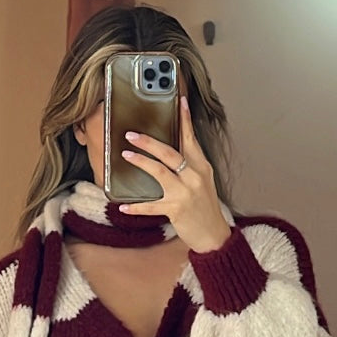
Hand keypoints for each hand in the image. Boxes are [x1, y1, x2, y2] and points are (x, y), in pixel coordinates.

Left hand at [119, 96, 231, 253]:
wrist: (213, 235)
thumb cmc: (205, 207)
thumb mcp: (203, 182)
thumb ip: (190, 165)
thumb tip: (172, 150)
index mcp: (202, 167)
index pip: (191, 139)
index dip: (184, 120)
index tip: (179, 101)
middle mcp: (195, 177)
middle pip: (170, 153)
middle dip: (149, 142)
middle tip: (132, 134)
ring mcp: (185, 193)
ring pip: (160, 172)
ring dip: (141, 162)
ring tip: (127, 155)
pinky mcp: (176, 209)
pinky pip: (151, 206)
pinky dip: (136, 207)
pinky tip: (123, 206)